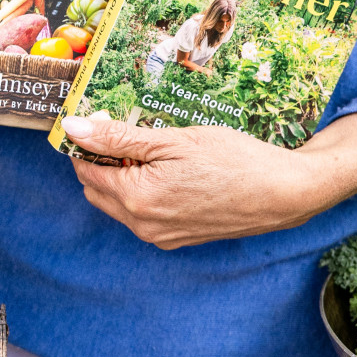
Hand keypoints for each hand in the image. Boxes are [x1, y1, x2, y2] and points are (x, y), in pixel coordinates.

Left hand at [62, 109, 356, 249]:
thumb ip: (120, 138)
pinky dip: (140, 193)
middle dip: (100, 160)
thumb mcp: (174, 140)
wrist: (282, 193)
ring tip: (149, 149)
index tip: (99, 117)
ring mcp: (160, 236)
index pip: (86, 169)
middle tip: (124, 130)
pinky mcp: (177, 239)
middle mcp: (143, 225)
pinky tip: (166, 171)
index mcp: (137, 198)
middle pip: (96, 189)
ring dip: (120, 177)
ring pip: (118, 204)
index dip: (87, 141)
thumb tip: (73, 129)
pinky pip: (141, 216)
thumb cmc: (233, 160)